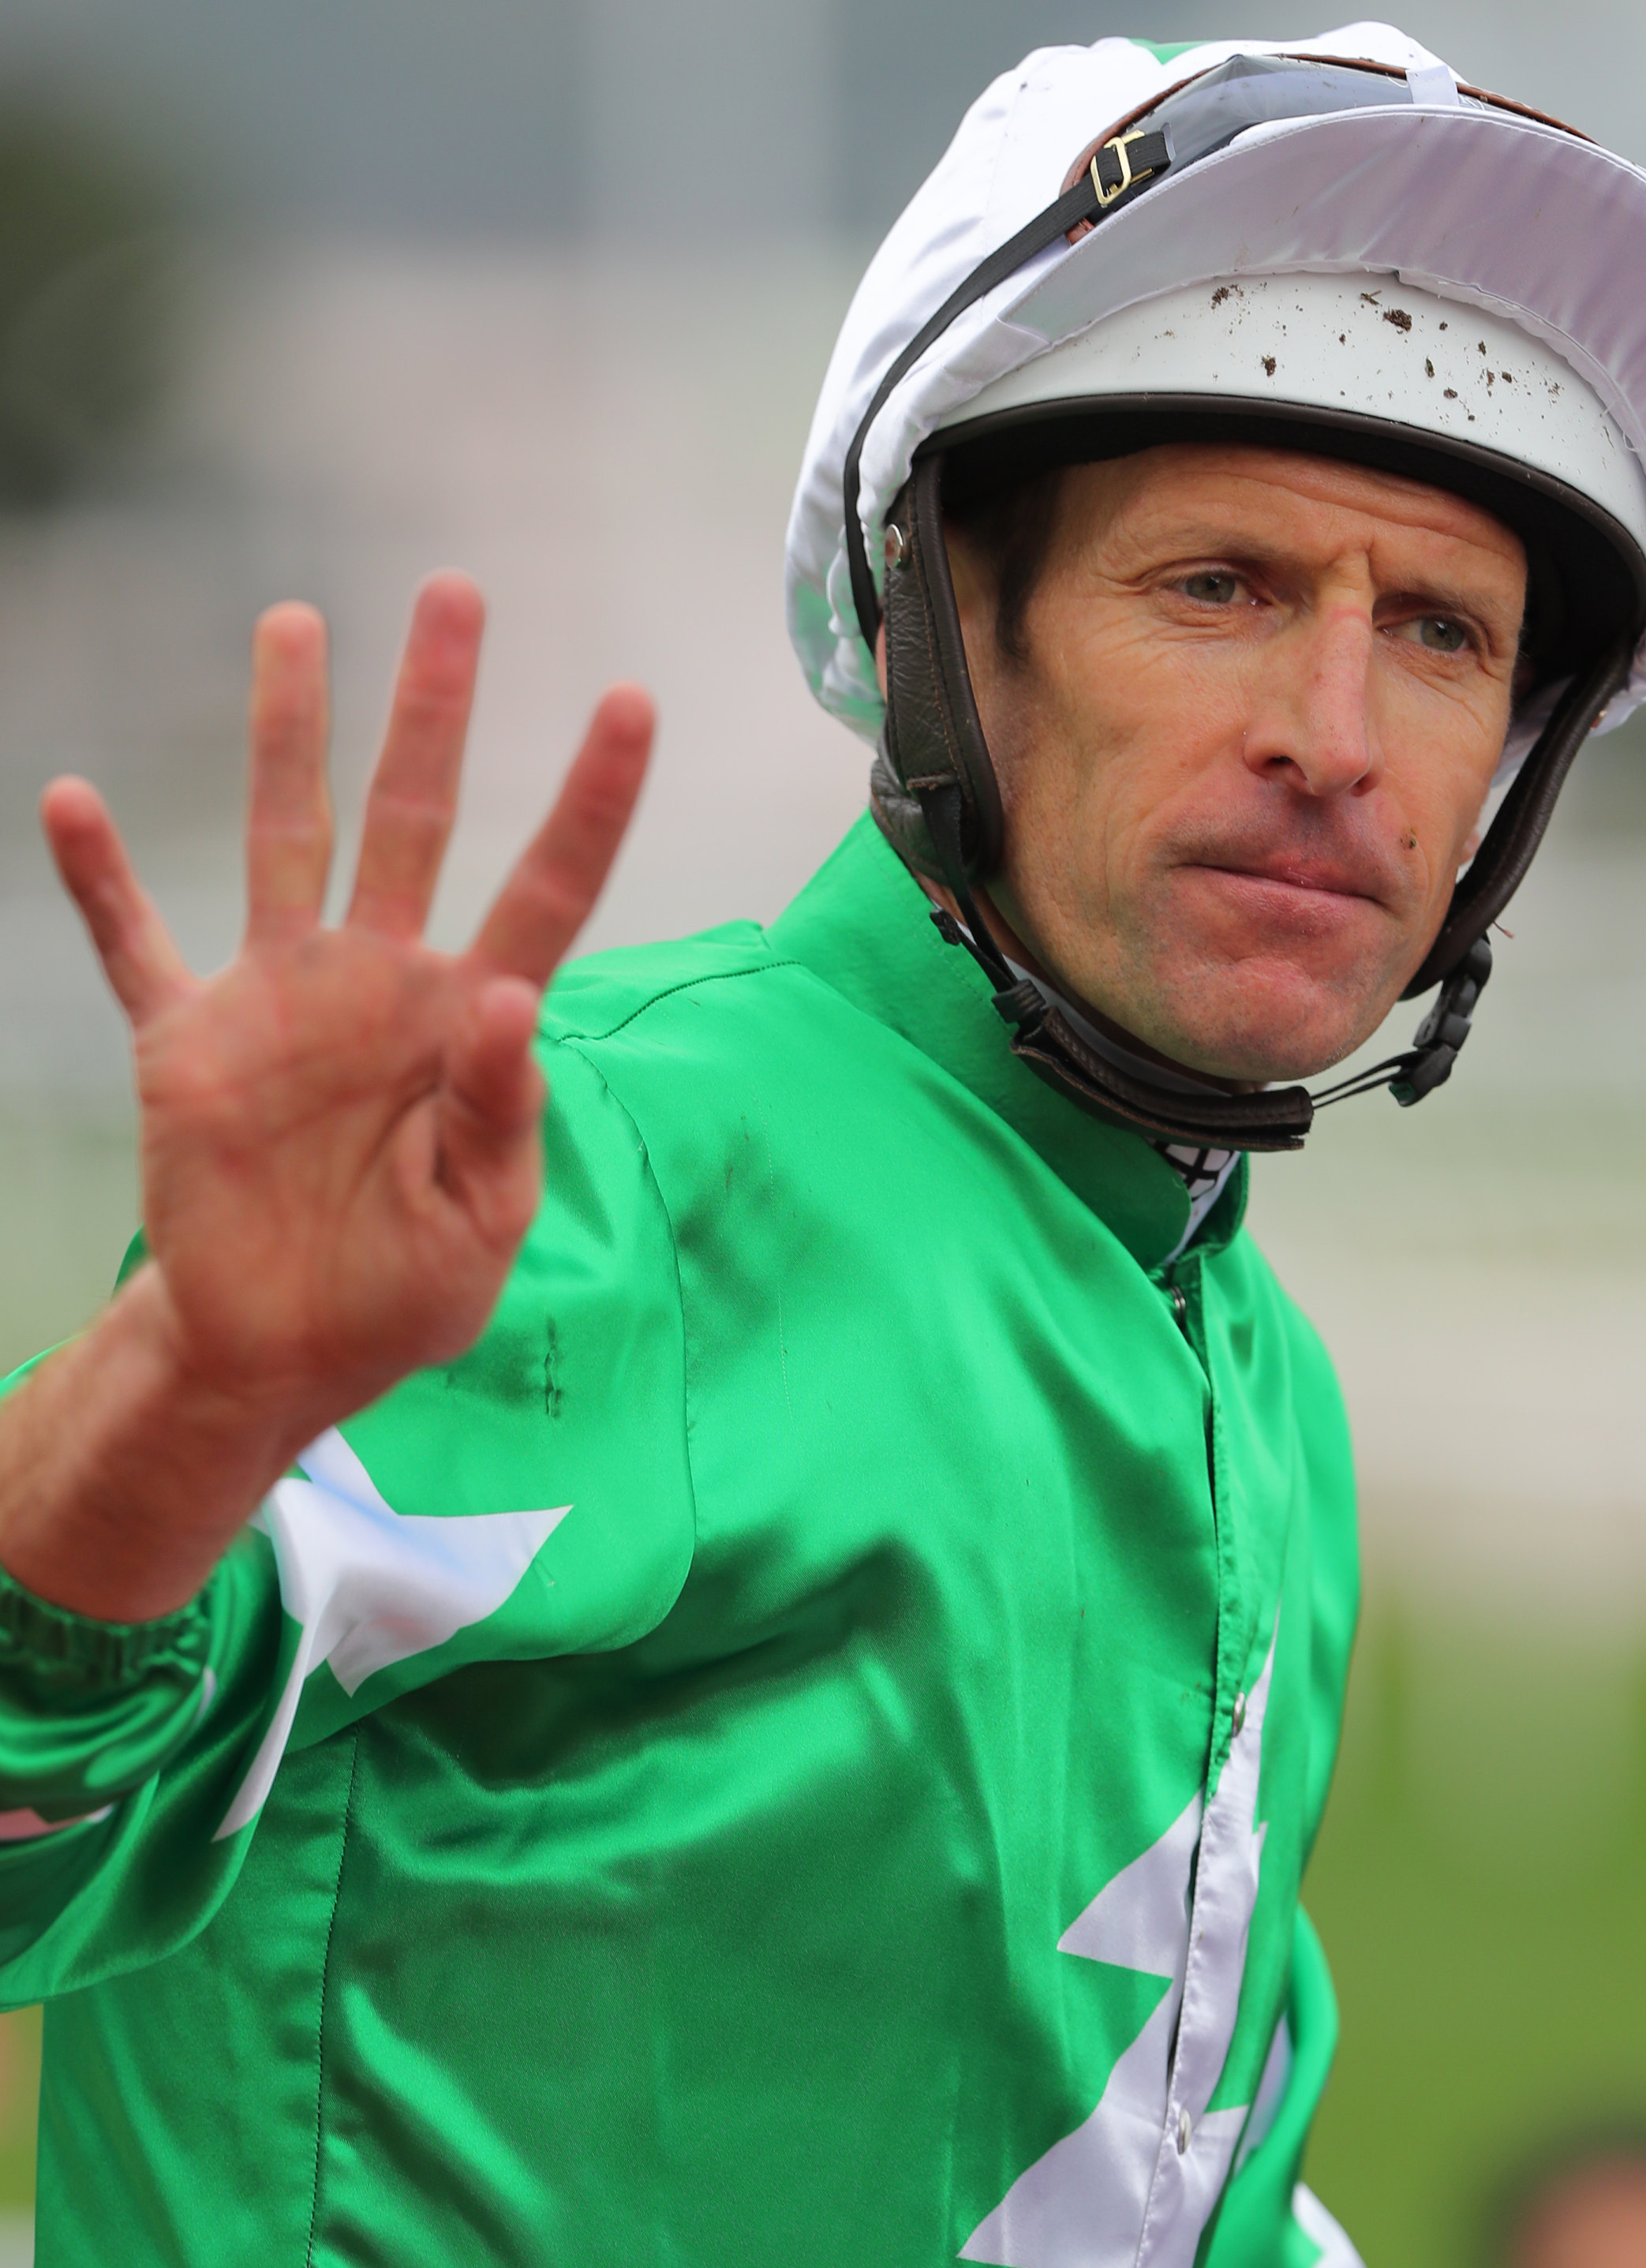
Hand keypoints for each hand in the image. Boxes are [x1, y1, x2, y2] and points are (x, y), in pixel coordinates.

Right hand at [0, 577, 653, 1621]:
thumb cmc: (402, 1292)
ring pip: (285, 834)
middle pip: (414, 817)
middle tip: (454, 593)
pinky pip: (135, 945)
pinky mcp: (187, 1039)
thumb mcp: (481, 1222)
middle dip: (434, 708)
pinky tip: (70, 801)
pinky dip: (100, 882)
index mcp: (465, 1023)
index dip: (588, 802)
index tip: (630, 702)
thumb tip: (512, 996)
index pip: (546, 892)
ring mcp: (279, 998)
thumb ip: (502, 1112)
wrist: (284, 1351)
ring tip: (297, 625)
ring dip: (286, 734)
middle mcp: (377, 981)